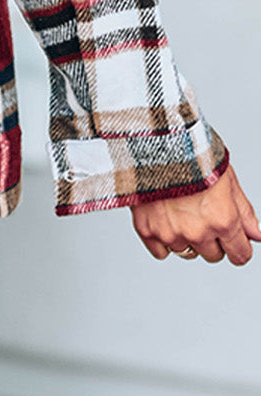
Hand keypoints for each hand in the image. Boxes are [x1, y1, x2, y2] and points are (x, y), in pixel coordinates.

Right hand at [130, 166, 260, 265]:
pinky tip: (164, 217)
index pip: (240, 255)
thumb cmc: (192, 153)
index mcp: (223, 220)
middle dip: (211, 239)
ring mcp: (171, 233)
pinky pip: (161, 252)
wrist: (154, 139)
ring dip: (187, 238)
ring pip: (187, 253)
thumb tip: (256, 235)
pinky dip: (163, 239)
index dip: (238, 246)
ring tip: (180, 210)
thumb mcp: (227, 178)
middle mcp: (198, 231)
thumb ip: (244, 212)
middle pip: (213, 256)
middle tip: (201, 213)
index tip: (232, 239)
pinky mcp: (147, 230)